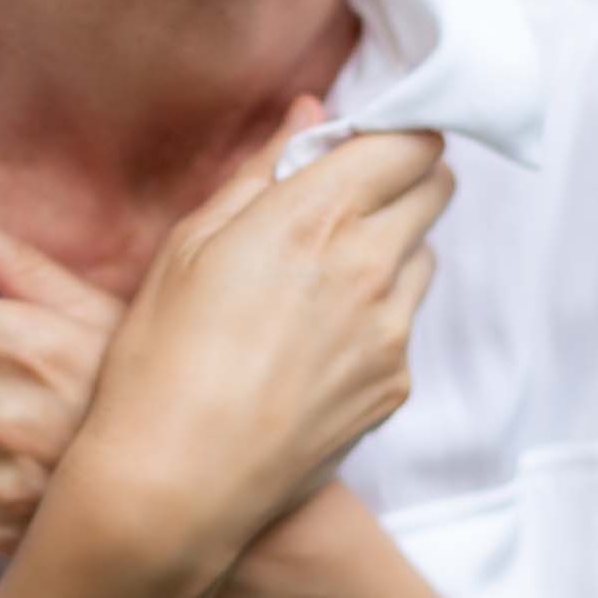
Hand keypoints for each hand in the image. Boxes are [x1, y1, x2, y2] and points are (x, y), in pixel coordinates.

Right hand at [75, 105, 453, 579]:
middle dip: (402, 179)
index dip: (395, 133)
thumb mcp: (191, 244)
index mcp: (316, 216)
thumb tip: (311, 115)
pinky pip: (403, 326)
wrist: (175, 482)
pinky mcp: (395, 383)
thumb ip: (263, 170)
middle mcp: (370, 265)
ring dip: (393, 248)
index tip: (364, 142)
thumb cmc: (161, 357)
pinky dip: (375, 319)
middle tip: (348, 200)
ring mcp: (391, 329)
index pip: (410, 141)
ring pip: (425, 257)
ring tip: (321, 281)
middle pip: (436, 188)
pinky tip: (311, 347)